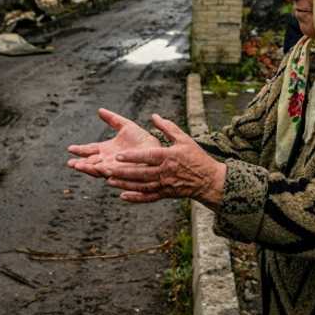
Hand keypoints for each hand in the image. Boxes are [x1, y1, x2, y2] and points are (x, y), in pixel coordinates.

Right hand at [66, 108, 159, 177]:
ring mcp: (115, 168)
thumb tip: (99, 110)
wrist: (156, 149)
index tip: (70, 149)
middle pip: (91, 162)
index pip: (90, 150)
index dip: (80, 150)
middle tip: (70, 163)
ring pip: (98, 170)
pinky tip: (99, 170)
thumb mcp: (126, 126)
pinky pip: (113, 175)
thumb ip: (112, 119)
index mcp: (106, 149)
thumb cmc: (142, 139)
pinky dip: (105, 173)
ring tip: (79, 167)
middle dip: (80, 163)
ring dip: (89, 169)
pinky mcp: (123, 174)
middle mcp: (108, 160)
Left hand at [103, 114, 226, 206]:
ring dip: (124, 184)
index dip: (132, 156)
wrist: (209, 181)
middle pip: (140, 173)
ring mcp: (165, 185)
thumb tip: (154, 116)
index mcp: (169, 157)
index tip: (118, 155)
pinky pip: (148, 197)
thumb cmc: (196, 157)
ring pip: (141, 186)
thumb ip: (168, 127)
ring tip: (109, 180)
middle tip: (105, 169)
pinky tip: (122, 196)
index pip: (147, 156)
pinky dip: (135, 198)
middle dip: (122, 172)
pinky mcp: (165, 194)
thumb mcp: (184, 139)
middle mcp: (165, 172)